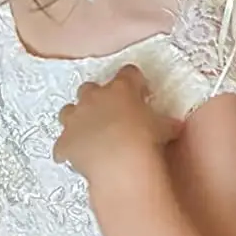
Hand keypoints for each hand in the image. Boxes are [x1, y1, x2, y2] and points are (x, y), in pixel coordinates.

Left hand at [54, 65, 181, 180]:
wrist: (118, 162)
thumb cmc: (145, 139)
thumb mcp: (165, 128)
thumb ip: (165, 122)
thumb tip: (172, 125)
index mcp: (121, 88)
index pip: (128, 73)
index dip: (135, 83)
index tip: (141, 94)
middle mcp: (93, 97)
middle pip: (90, 88)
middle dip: (98, 98)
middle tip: (111, 113)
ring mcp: (75, 118)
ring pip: (68, 110)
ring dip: (77, 119)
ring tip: (89, 132)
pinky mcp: (65, 142)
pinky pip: (63, 145)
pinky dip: (68, 149)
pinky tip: (76, 158)